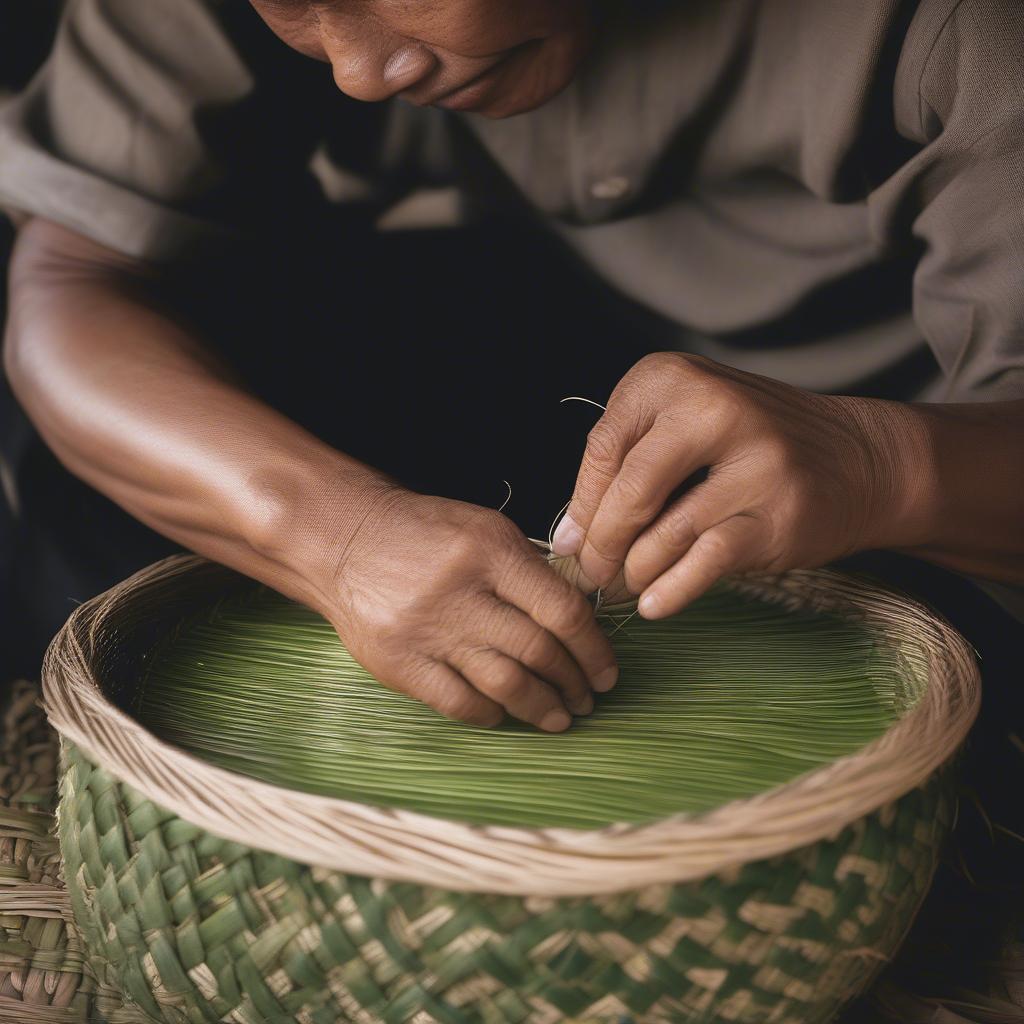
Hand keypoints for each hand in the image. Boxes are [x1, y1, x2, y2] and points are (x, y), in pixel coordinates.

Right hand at [316, 489, 617, 729]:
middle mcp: (462, 591)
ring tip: (560, 717)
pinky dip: (491, 715)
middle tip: (588, 698)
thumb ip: (530, 570)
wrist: (345, 539)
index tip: (606, 671)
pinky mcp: (399, 662)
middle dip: (574, 683)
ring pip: (505, 685)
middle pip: (539, 652)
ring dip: (542, 708)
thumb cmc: (425, 533)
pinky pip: (459, 703)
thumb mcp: (485, 530)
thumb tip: (581, 619)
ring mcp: (427, 630)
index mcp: (491, 551)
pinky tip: (505, 714)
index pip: (562, 610)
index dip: (594, 649)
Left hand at [551, 352, 925, 617]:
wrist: (858, 459)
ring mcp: (753, 460)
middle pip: (629, 493)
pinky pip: (703, 563)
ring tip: (629, 586)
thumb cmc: (750, 447)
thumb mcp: (685, 426)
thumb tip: (570, 536)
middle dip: (602, 546)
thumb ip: (629, 464)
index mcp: (674, 378)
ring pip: (663, 534)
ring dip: (635, 573)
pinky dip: (670, 591)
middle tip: (594, 574)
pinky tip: (655, 604)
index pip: (602, 449)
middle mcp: (713, 407)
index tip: (573, 542)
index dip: (582, 506)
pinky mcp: (778, 512)